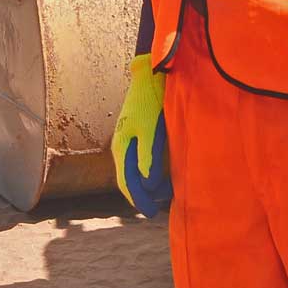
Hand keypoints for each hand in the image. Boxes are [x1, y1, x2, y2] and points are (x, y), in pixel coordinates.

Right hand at [110, 54, 171, 217]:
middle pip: (128, 178)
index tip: (151, 213)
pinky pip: (141, 160)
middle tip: (160, 207)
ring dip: (148, 184)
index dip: (138, 199)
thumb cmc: (151, 101)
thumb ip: (148, 157)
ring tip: (167, 192)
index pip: (125, 182)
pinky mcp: (139, 133)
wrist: (150, 75)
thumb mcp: (151, 130)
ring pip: (135, 170)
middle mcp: (121, 145)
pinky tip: (165, 173)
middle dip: (143, 194)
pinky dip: (151, 171)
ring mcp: (129, 139)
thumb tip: (148, 184)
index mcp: (121, 146)